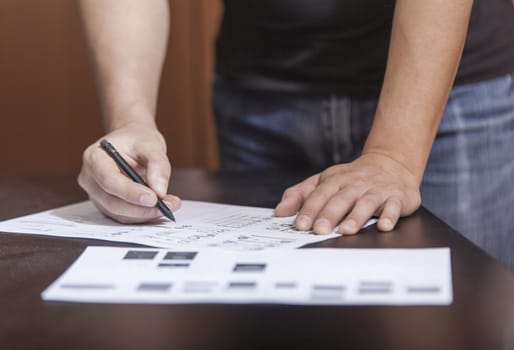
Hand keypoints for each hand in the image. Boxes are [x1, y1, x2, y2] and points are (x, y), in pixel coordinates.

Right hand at [78, 122, 180, 222]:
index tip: (153, 198)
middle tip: (168, 206)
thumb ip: (157, 165)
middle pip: (112, 202)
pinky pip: (124, 216)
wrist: (132, 140)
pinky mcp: (107, 204)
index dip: (130, 192)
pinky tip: (160, 208)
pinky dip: (143, 215)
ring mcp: (97, 194)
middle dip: (142, 208)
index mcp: (94, 158)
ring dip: (146, 214)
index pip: (108, 180)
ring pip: (119, 213)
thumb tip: (160, 191)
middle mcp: (91, 178)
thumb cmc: (137, 140)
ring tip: (170, 205)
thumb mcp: (151, 145)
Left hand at [274, 152, 420, 233]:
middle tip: (319, 230)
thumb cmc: (352, 178)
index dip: (309, 209)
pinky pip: (393, 206)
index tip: (300, 224)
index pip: (319, 194)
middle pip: (340, 199)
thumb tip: (279, 211)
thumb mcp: (323, 181)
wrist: (391, 164)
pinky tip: (383, 226)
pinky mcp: (397, 197)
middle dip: (329, 214)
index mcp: (335, 180)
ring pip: (365, 203)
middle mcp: (355, 184)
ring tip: (347, 230)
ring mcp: (376, 190)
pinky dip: (389, 216)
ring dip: (356, 216)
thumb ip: (300, 195)